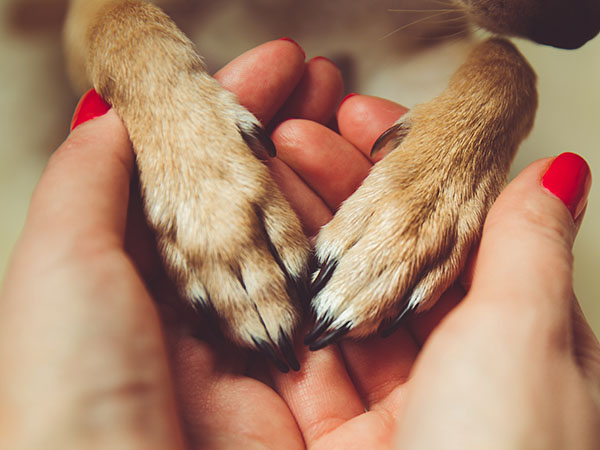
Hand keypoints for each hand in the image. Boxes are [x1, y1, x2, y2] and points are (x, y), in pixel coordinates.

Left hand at [0, 40, 342, 449]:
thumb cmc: (75, 383)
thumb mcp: (63, 263)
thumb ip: (91, 182)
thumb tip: (113, 114)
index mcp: (160, 281)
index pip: (213, 179)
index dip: (243, 118)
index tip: (278, 68)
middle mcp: (219, 316)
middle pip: (270, 212)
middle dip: (300, 140)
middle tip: (325, 81)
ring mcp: (274, 355)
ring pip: (320, 253)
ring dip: (342, 183)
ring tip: (358, 116)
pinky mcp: (324, 399)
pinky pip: (357, 311)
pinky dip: (372, 255)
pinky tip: (383, 198)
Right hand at [268, 94, 599, 448]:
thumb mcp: (529, 339)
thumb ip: (528, 249)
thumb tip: (560, 172)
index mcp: (498, 338)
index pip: (442, 228)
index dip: (403, 170)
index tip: (363, 119)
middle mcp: (436, 368)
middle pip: (378, 258)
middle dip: (334, 191)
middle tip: (293, 137)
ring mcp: (374, 403)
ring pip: (327, 297)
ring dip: (292, 234)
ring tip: (258, 174)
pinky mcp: (319, 436)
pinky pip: (286, 353)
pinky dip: (261, 298)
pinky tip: (238, 247)